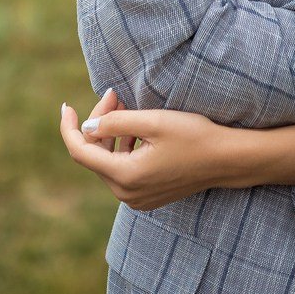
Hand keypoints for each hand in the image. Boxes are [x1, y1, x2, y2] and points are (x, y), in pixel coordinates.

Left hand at [59, 92, 235, 210]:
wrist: (227, 160)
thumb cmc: (193, 137)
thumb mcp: (152, 121)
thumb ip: (115, 122)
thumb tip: (87, 127)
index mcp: (125, 176)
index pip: (80, 152)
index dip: (69, 127)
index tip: (66, 105)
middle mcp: (127, 193)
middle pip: (95, 155)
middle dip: (99, 123)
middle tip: (116, 95)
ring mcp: (137, 198)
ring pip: (109, 162)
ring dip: (113, 134)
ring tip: (128, 107)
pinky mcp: (147, 196)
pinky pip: (123, 170)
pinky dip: (124, 147)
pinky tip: (138, 130)